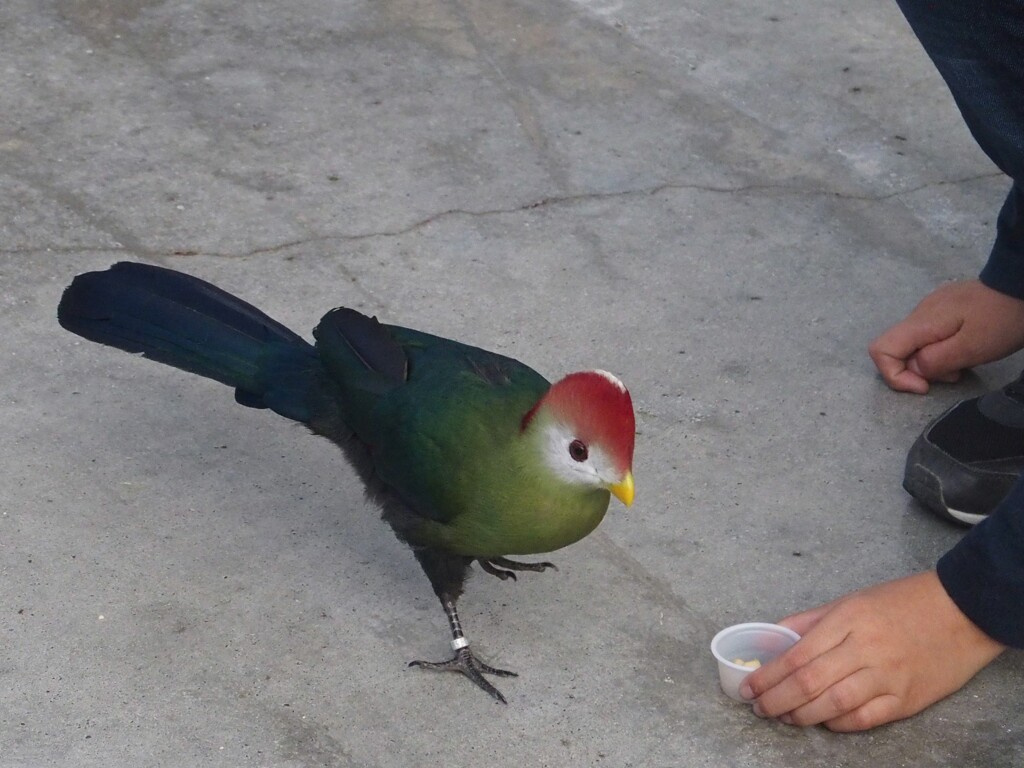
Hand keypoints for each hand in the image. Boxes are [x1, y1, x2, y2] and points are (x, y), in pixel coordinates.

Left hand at [740, 571, 1005, 731]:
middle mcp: (864, 648)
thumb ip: (810, 621)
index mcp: (846, 620)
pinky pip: (865, 719)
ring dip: (802, 715)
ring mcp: (887, 676)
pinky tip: (823, 721)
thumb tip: (774, 636)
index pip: (796, 655)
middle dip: (777, 700)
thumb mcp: (850, 600)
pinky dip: (839, 723)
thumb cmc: (901, 602)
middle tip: (759, 708)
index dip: (768, 676)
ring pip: (833, 704)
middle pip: (809, 682)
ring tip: (785, 717)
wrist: (962, 612)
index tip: (749, 688)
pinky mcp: (907, 699)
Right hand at [868, 280, 1023, 392]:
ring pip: (916, 343)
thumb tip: (913, 369)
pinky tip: (966, 347)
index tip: (924, 385)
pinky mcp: (946, 307)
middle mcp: (919, 313)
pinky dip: (942, 349)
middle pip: (897, 349)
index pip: (880, 350)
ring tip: (964, 362)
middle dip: (918, 371)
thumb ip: (935, 361)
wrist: (1023, 284)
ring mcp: (932, 308)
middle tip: (954, 374)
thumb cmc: (1000, 319)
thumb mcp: (971, 348)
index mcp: (920, 323)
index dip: (894, 375)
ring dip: (933, 361)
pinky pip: (931, 335)